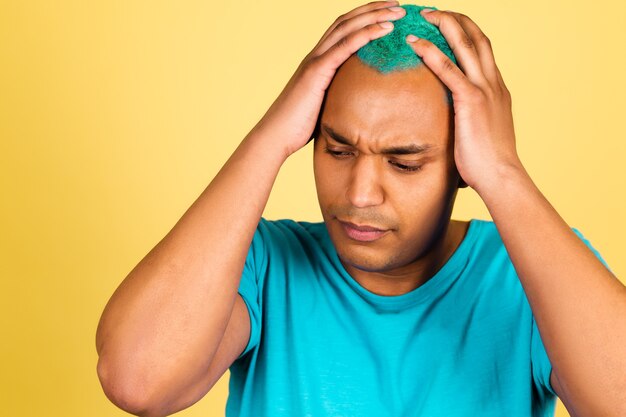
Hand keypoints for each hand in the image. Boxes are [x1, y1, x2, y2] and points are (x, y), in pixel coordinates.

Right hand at [251, 1, 406, 157]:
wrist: (276, 136)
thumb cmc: (298, 127)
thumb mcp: (324, 107)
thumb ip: (339, 97)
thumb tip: (359, 106)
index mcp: (317, 61)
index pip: (343, 29)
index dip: (365, 17)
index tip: (388, 13)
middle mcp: (315, 55)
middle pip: (347, 21)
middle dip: (374, 10)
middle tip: (398, 5)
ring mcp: (314, 61)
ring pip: (347, 28)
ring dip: (374, 17)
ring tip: (398, 12)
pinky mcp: (316, 72)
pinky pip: (343, 47)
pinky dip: (365, 34)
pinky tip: (384, 29)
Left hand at [405, 9, 523, 194]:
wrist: (501, 176)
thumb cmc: (488, 162)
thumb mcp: (480, 132)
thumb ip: (469, 119)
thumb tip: (452, 124)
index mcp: (496, 88)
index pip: (482, 49)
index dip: (465, 31)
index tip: (447, 23)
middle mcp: (493, 82)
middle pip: (477, 37)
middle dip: (455, 19)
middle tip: (432, 11)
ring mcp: (484, 89)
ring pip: (465, 44)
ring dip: (443, 25)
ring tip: (422, 15)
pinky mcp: (472, 101)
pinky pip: (448, 69)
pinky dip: (431, 52)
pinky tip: (414, 43)